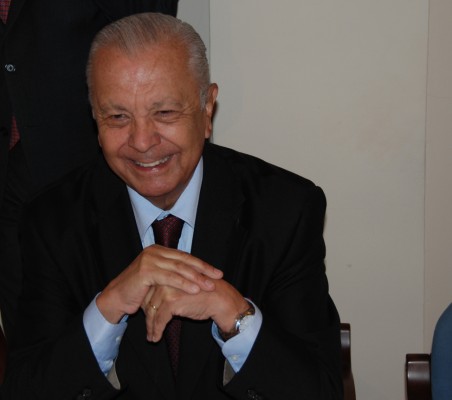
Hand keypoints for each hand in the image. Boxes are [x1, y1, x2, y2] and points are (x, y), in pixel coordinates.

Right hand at [96, 245, 222, 322]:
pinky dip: (183, 283)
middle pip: (184, 260)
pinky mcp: (146, 270)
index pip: (185, 256)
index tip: (216, 272)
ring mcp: (150, 259)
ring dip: (196, 277)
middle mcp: (155, 251)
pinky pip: (169, 277)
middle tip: (218, 276)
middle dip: (203, 269)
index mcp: (159, 251)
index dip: (202, 264)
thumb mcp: (159, 279)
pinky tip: (194, 289)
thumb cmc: (139, 291)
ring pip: (179, 268)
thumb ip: (172, 273)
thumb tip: (195, 275)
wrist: (117, 298)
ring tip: (210, 285)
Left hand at [143, 279, 248, 341]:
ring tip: (151, 337)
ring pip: (152, 311)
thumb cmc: (204, 294)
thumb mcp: (184, 288)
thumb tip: (150, 302)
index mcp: (168, 272)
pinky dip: (156, 330)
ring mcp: (167, 288)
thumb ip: (169, 289)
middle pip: (147, 300)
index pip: (149, 290)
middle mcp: (166, 278)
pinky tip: (155, 338)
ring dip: (150, 326)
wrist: (220, 299)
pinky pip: (159, 319)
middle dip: (147, 317)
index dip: (146, 305)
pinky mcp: (171, 300)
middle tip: (147, 329)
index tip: (146, 318)